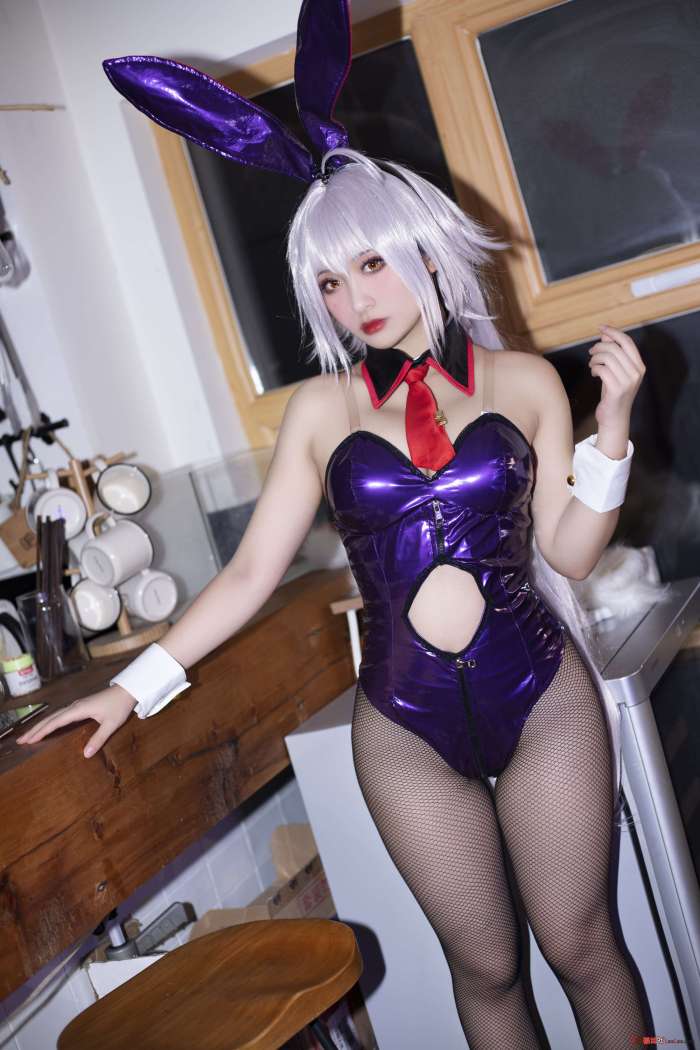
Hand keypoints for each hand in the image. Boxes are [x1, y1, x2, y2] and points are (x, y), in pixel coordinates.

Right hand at [16, 685, 137, 757]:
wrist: (127, 690)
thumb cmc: (119, 706)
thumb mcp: (111, 724)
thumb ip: (98, 738)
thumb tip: (86, 755)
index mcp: (78, 710)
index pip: (56, 722)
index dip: (42, 731)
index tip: (29, 740)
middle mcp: (74, 706)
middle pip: (51, 719)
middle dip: (36, 729)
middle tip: (21, 740)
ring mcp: (76, 705)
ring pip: (54, 716)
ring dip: (41, 725)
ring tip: (29, 735)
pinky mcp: (80, 706)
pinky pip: (60, 715)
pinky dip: (51, 722)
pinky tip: (48, 727)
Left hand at [588, 325, 645, 431]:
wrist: (614, 417)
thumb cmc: (613, 392)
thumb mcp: (614, 370)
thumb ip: (612, 353)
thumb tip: (605, 335)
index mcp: (639, 366)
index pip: (627, 342)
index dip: (613, 332)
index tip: (601, 328)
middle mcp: (637, 372)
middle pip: (615, 348)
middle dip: (599, 347)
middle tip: (591, 352)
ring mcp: (628, 381)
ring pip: (607, 357)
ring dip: (595, 358)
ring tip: (592, 364)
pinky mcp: (617, 389)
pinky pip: (602, 369)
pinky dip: (594, 368)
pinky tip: (593, 373)